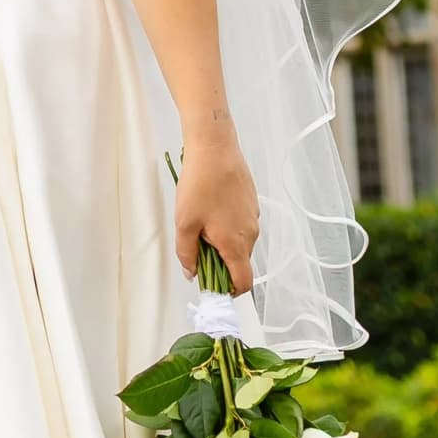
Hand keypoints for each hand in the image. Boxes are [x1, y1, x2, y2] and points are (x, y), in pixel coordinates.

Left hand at [174, 126, 258, 293]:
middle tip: (198, 245)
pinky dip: (228, 223)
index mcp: (236, 244)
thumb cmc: (199, 184)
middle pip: (239, 261)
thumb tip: (192, 273)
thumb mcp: (184, 222)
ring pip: (239, 241)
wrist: (215, 147)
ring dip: (222, 241)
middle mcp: (250, 233)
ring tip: (201, 220)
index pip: (244, 282)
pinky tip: (211, 204)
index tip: (213, 286)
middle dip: (220, 262)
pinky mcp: (251, 201)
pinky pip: (241, 223)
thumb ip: (187, 254)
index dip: (230, 291)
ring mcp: (253, 216)